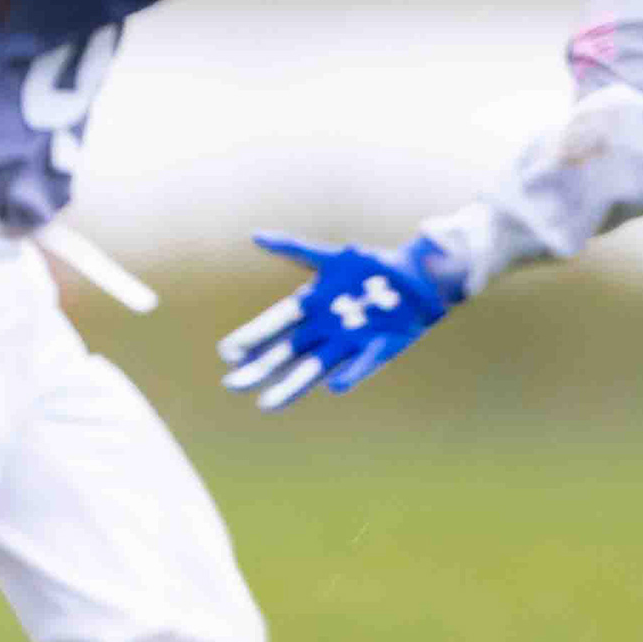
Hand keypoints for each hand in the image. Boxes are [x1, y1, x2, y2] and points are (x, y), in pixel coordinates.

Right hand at [217, 232, 461, 410]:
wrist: (414, 281)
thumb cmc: (368, 268)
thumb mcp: (329, 257)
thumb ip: (293, 249)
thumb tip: (253, 235)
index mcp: (310, 308)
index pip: (274, 324)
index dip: (252, 337)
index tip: (227, 352)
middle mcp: (323, 331)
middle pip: (285, 353)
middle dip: (259, 368)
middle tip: (232, 385)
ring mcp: (348, 344)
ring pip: (313, 369)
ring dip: (291, 387)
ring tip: (266, 406)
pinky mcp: (377, 349)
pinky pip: (361, 364)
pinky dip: (349, 375)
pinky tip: (334, 386)